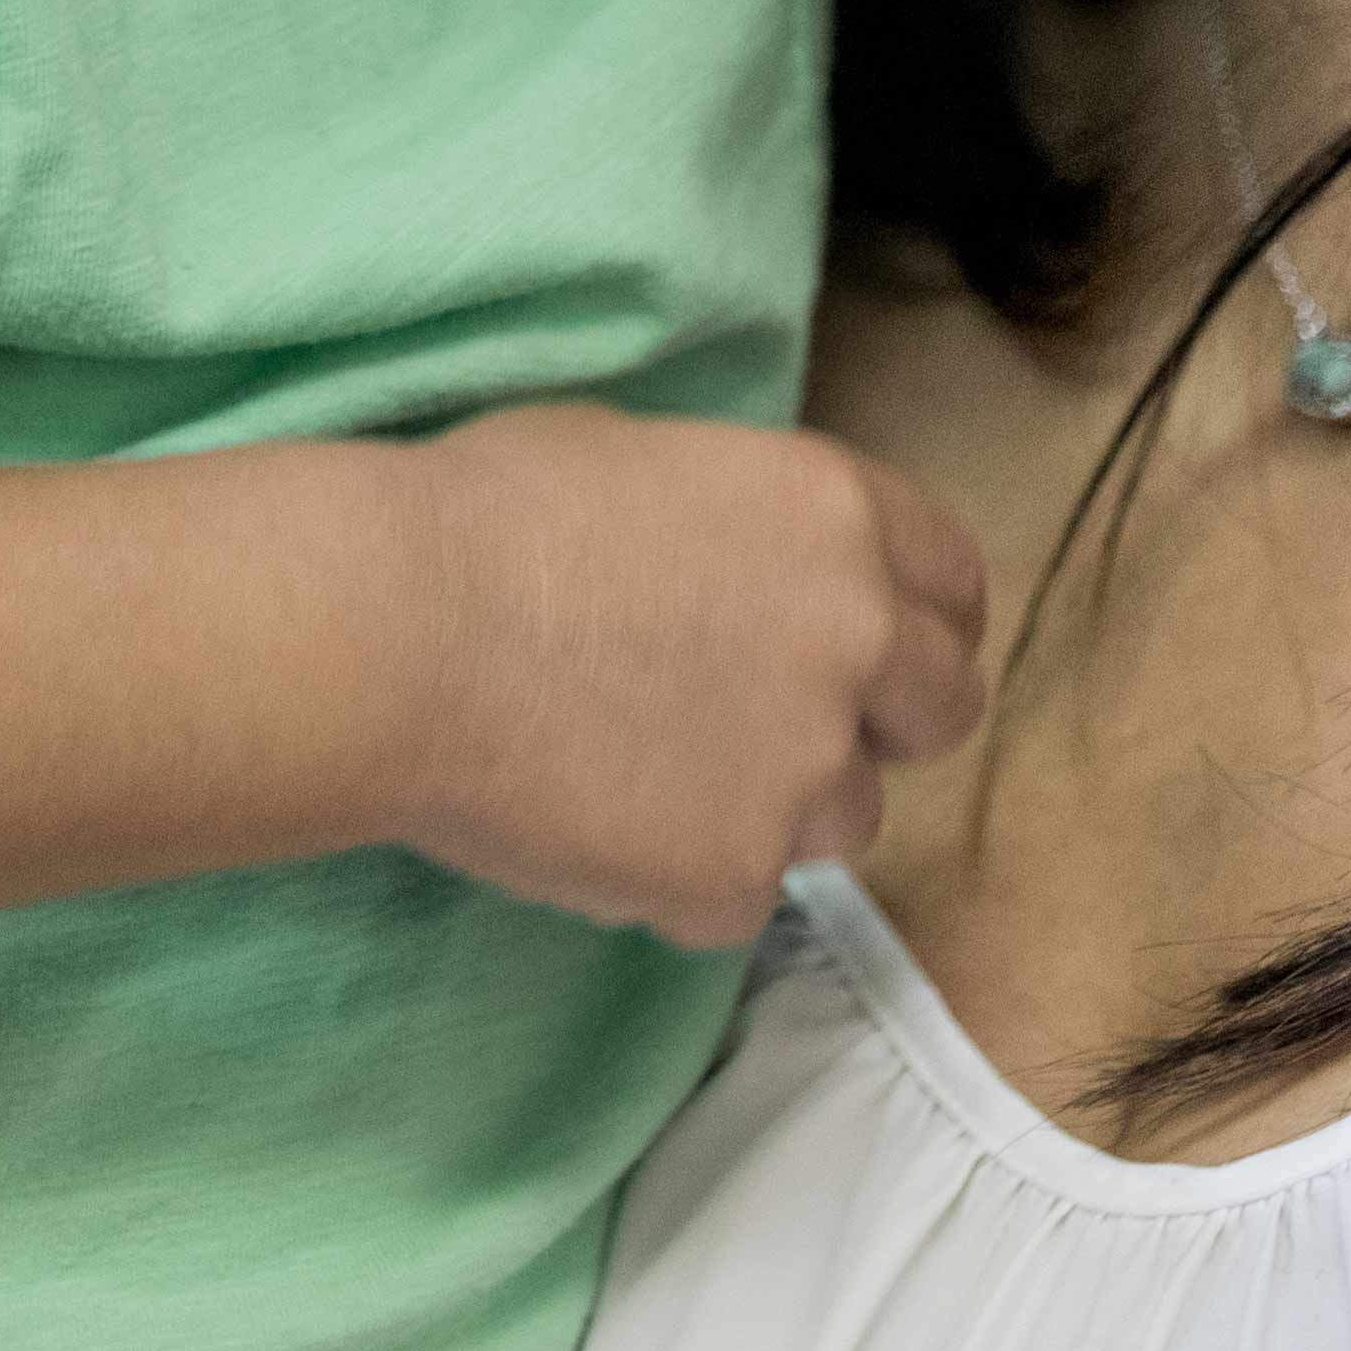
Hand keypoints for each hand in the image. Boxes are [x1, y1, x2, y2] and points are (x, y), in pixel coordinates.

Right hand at [382, 403, 988, 945]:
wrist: (395, 635)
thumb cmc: (488, 514)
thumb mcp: (652, 459)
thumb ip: (748, 525)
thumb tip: (753, 570)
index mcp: (838, 514)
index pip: (955, 583)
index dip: (915, 616)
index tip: (872, 644)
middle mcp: (857, 640)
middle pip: (942, 709)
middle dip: (881, 720)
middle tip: (782, 723)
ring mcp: (804, 772)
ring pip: (848, 817)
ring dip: (779, 802)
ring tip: (656, 772)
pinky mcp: (736, 880)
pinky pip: (741, 892)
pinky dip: (686, 869)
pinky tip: (597, 821)